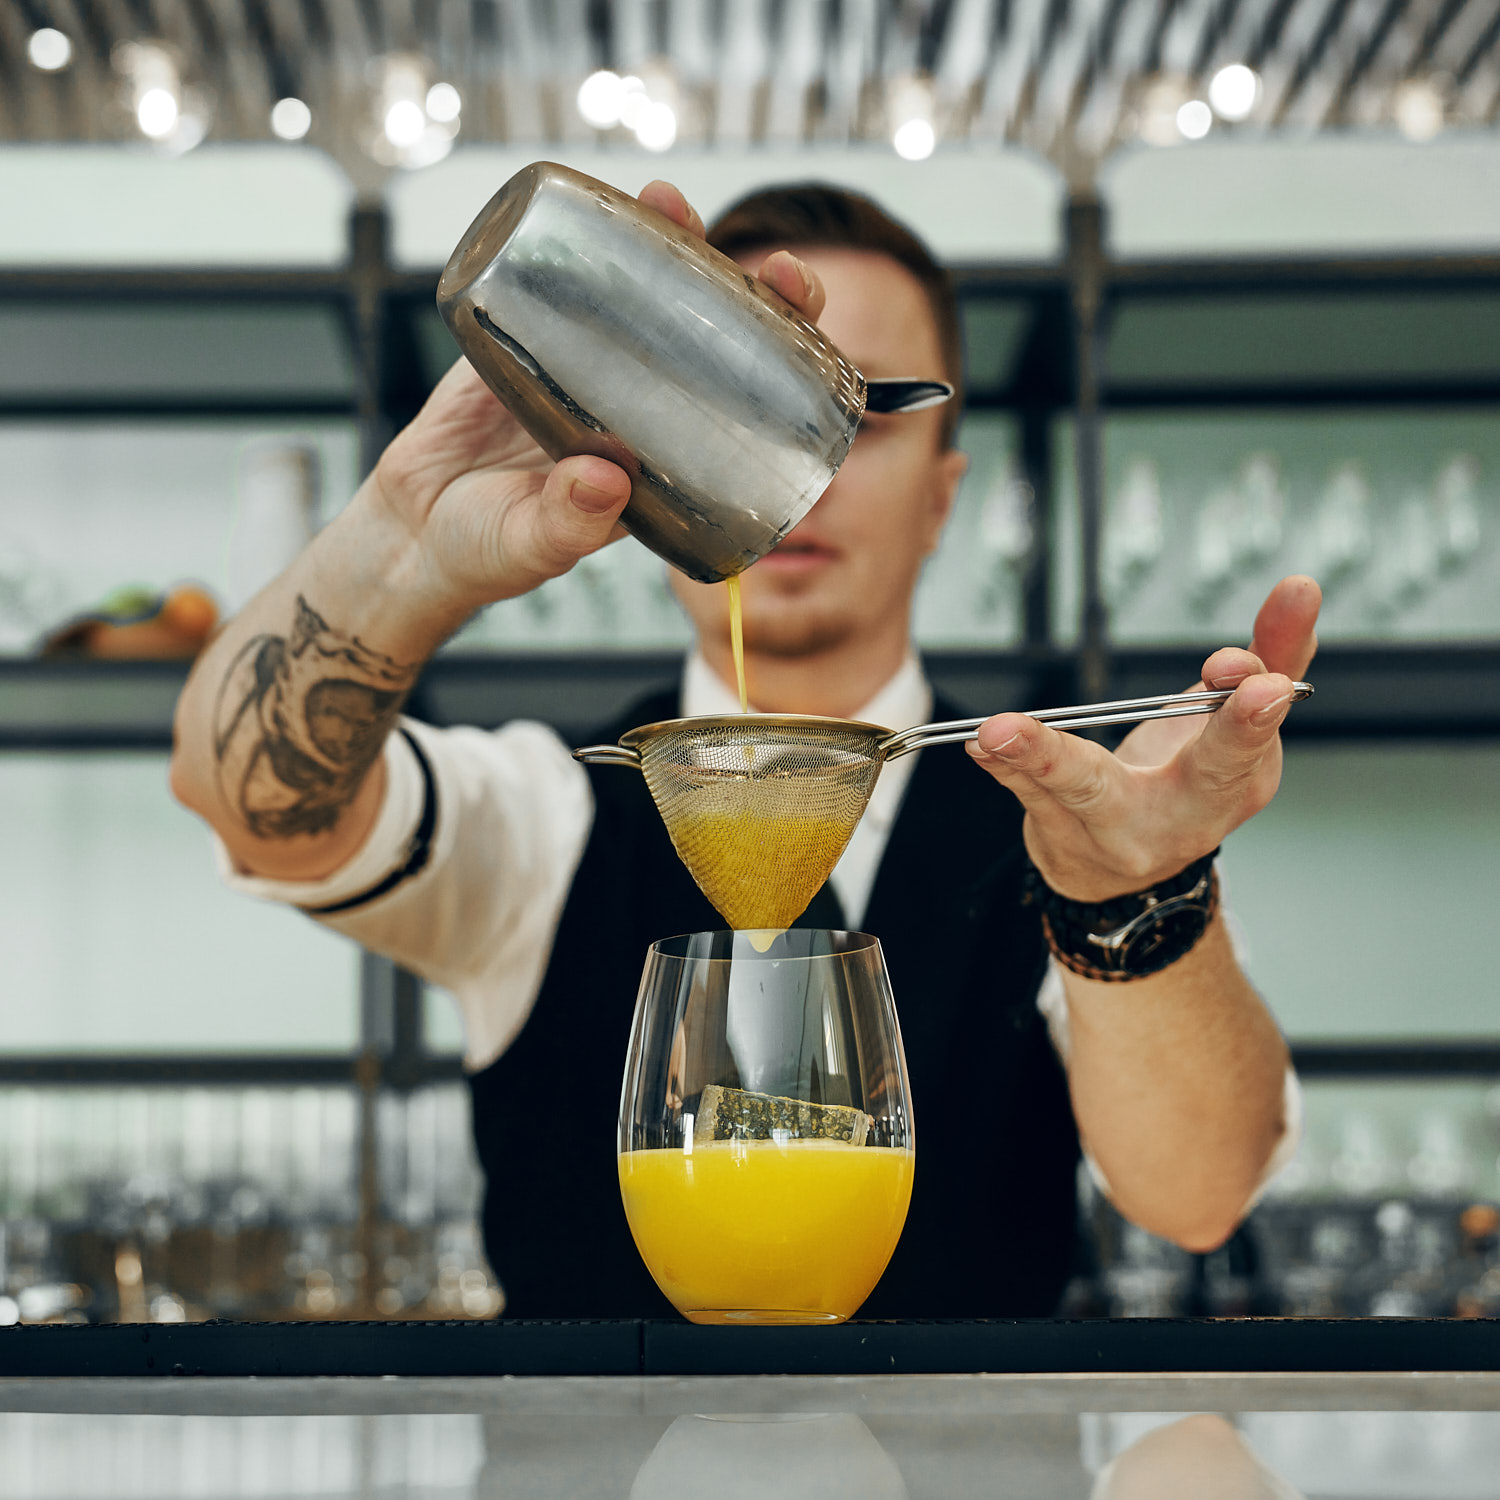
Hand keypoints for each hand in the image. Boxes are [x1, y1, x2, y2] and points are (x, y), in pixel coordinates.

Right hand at [363, 181, 826, 614]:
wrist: (410, 532)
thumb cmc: (484, 552)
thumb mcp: (531, 546)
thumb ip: (568, 524)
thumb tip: (603, 481)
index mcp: (660, 458)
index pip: (738, 406)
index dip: (783, 366)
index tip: (806, 339)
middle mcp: (631, 404)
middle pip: (705, 336)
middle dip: (744, 292)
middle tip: (771, 266)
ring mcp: (580, 365)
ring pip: (636, 294)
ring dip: (660, 244)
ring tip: (669, 202)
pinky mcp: (520, 337)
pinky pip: (555, 282)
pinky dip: (576, 242)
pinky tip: (591, 207)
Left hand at [966, 575, 1320, 901]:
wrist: (1121, 874)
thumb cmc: (1184, 785)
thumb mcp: (1234, 727)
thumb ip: (1272, 657)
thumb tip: (1301, 589)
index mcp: (1236, 784)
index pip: (1251, 744)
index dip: (1254, 713)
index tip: (1259, 680)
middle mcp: (1184, 817)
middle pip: (1195, 775)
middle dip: (1198, 734)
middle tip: (1217, 685)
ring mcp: (1116, 829)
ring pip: (1084, 788)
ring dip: (1044, 757)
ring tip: (1004, 731)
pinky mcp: (1057, 828)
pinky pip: (1027, 790)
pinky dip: (1003, 764)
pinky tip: (982, 742)